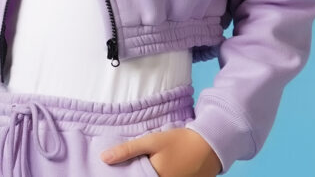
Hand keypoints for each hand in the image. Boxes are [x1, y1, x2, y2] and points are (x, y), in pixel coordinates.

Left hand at [99, 127, 221, 175]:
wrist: (210, 145)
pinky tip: (162, 169)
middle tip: (137, 166)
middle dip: (138, 174)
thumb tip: (104, 158)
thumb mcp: (152, 141)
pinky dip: (162, 175)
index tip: (118, 171)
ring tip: (151, 165)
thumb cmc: (180, 142)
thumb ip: (128, 150)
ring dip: (149, 175)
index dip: (125, 175)